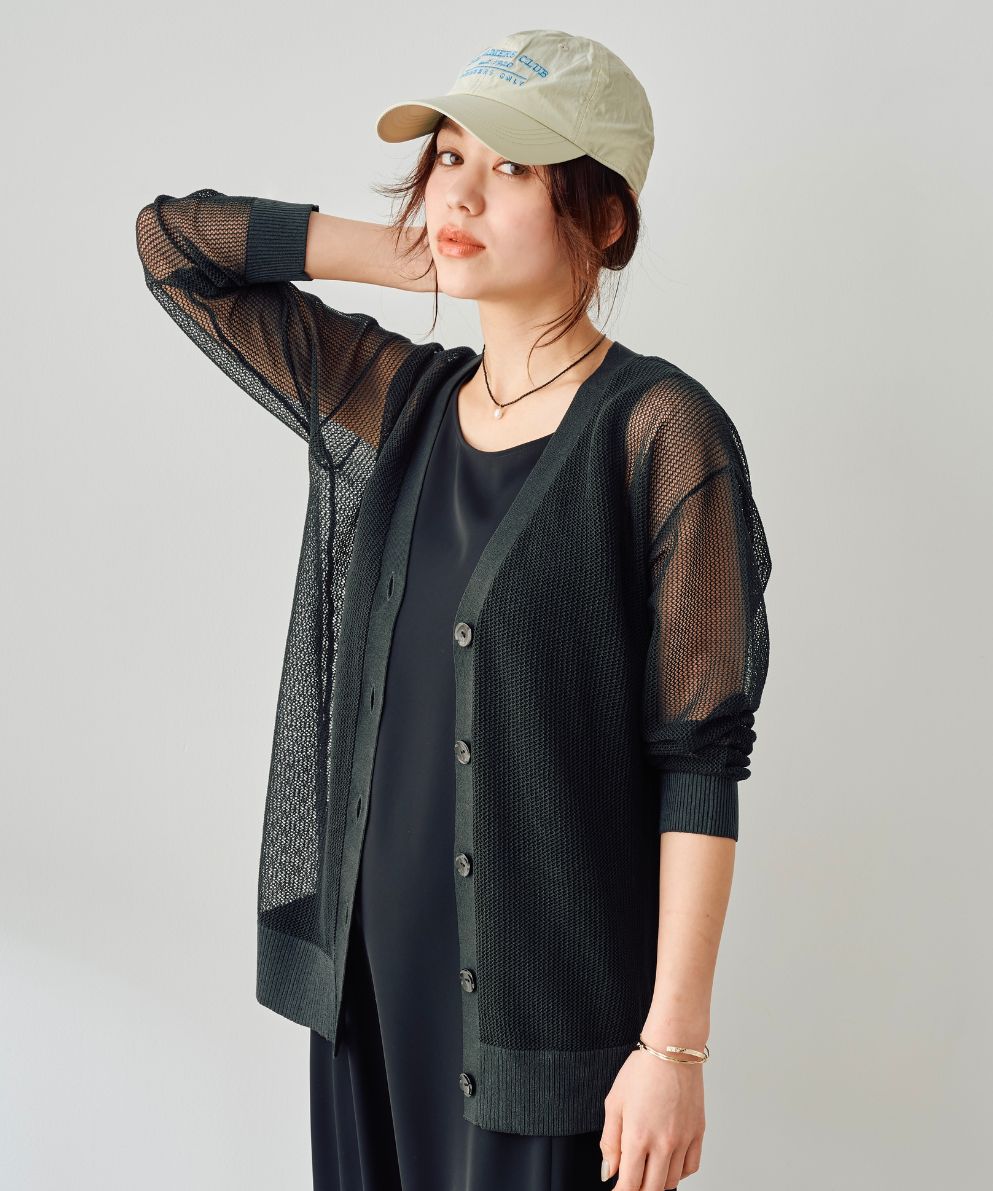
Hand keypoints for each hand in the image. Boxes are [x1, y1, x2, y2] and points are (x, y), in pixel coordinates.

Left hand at [599, 1048, 704, 1188]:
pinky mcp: (698, 1132)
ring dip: (657, 1183)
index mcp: (638, 1136)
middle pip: (652, 1189)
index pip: (630, 1184)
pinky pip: (691, 1167)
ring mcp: (683, 1139)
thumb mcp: (614, 1102)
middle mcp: (663, 1143)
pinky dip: (679, 1173)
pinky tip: (668, 1165)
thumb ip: (609, 1141)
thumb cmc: (641, 1070)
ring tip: (647, 1172)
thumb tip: (608, 1172)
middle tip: (631, 1183)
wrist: (672, 1049)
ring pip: (672, 1181)